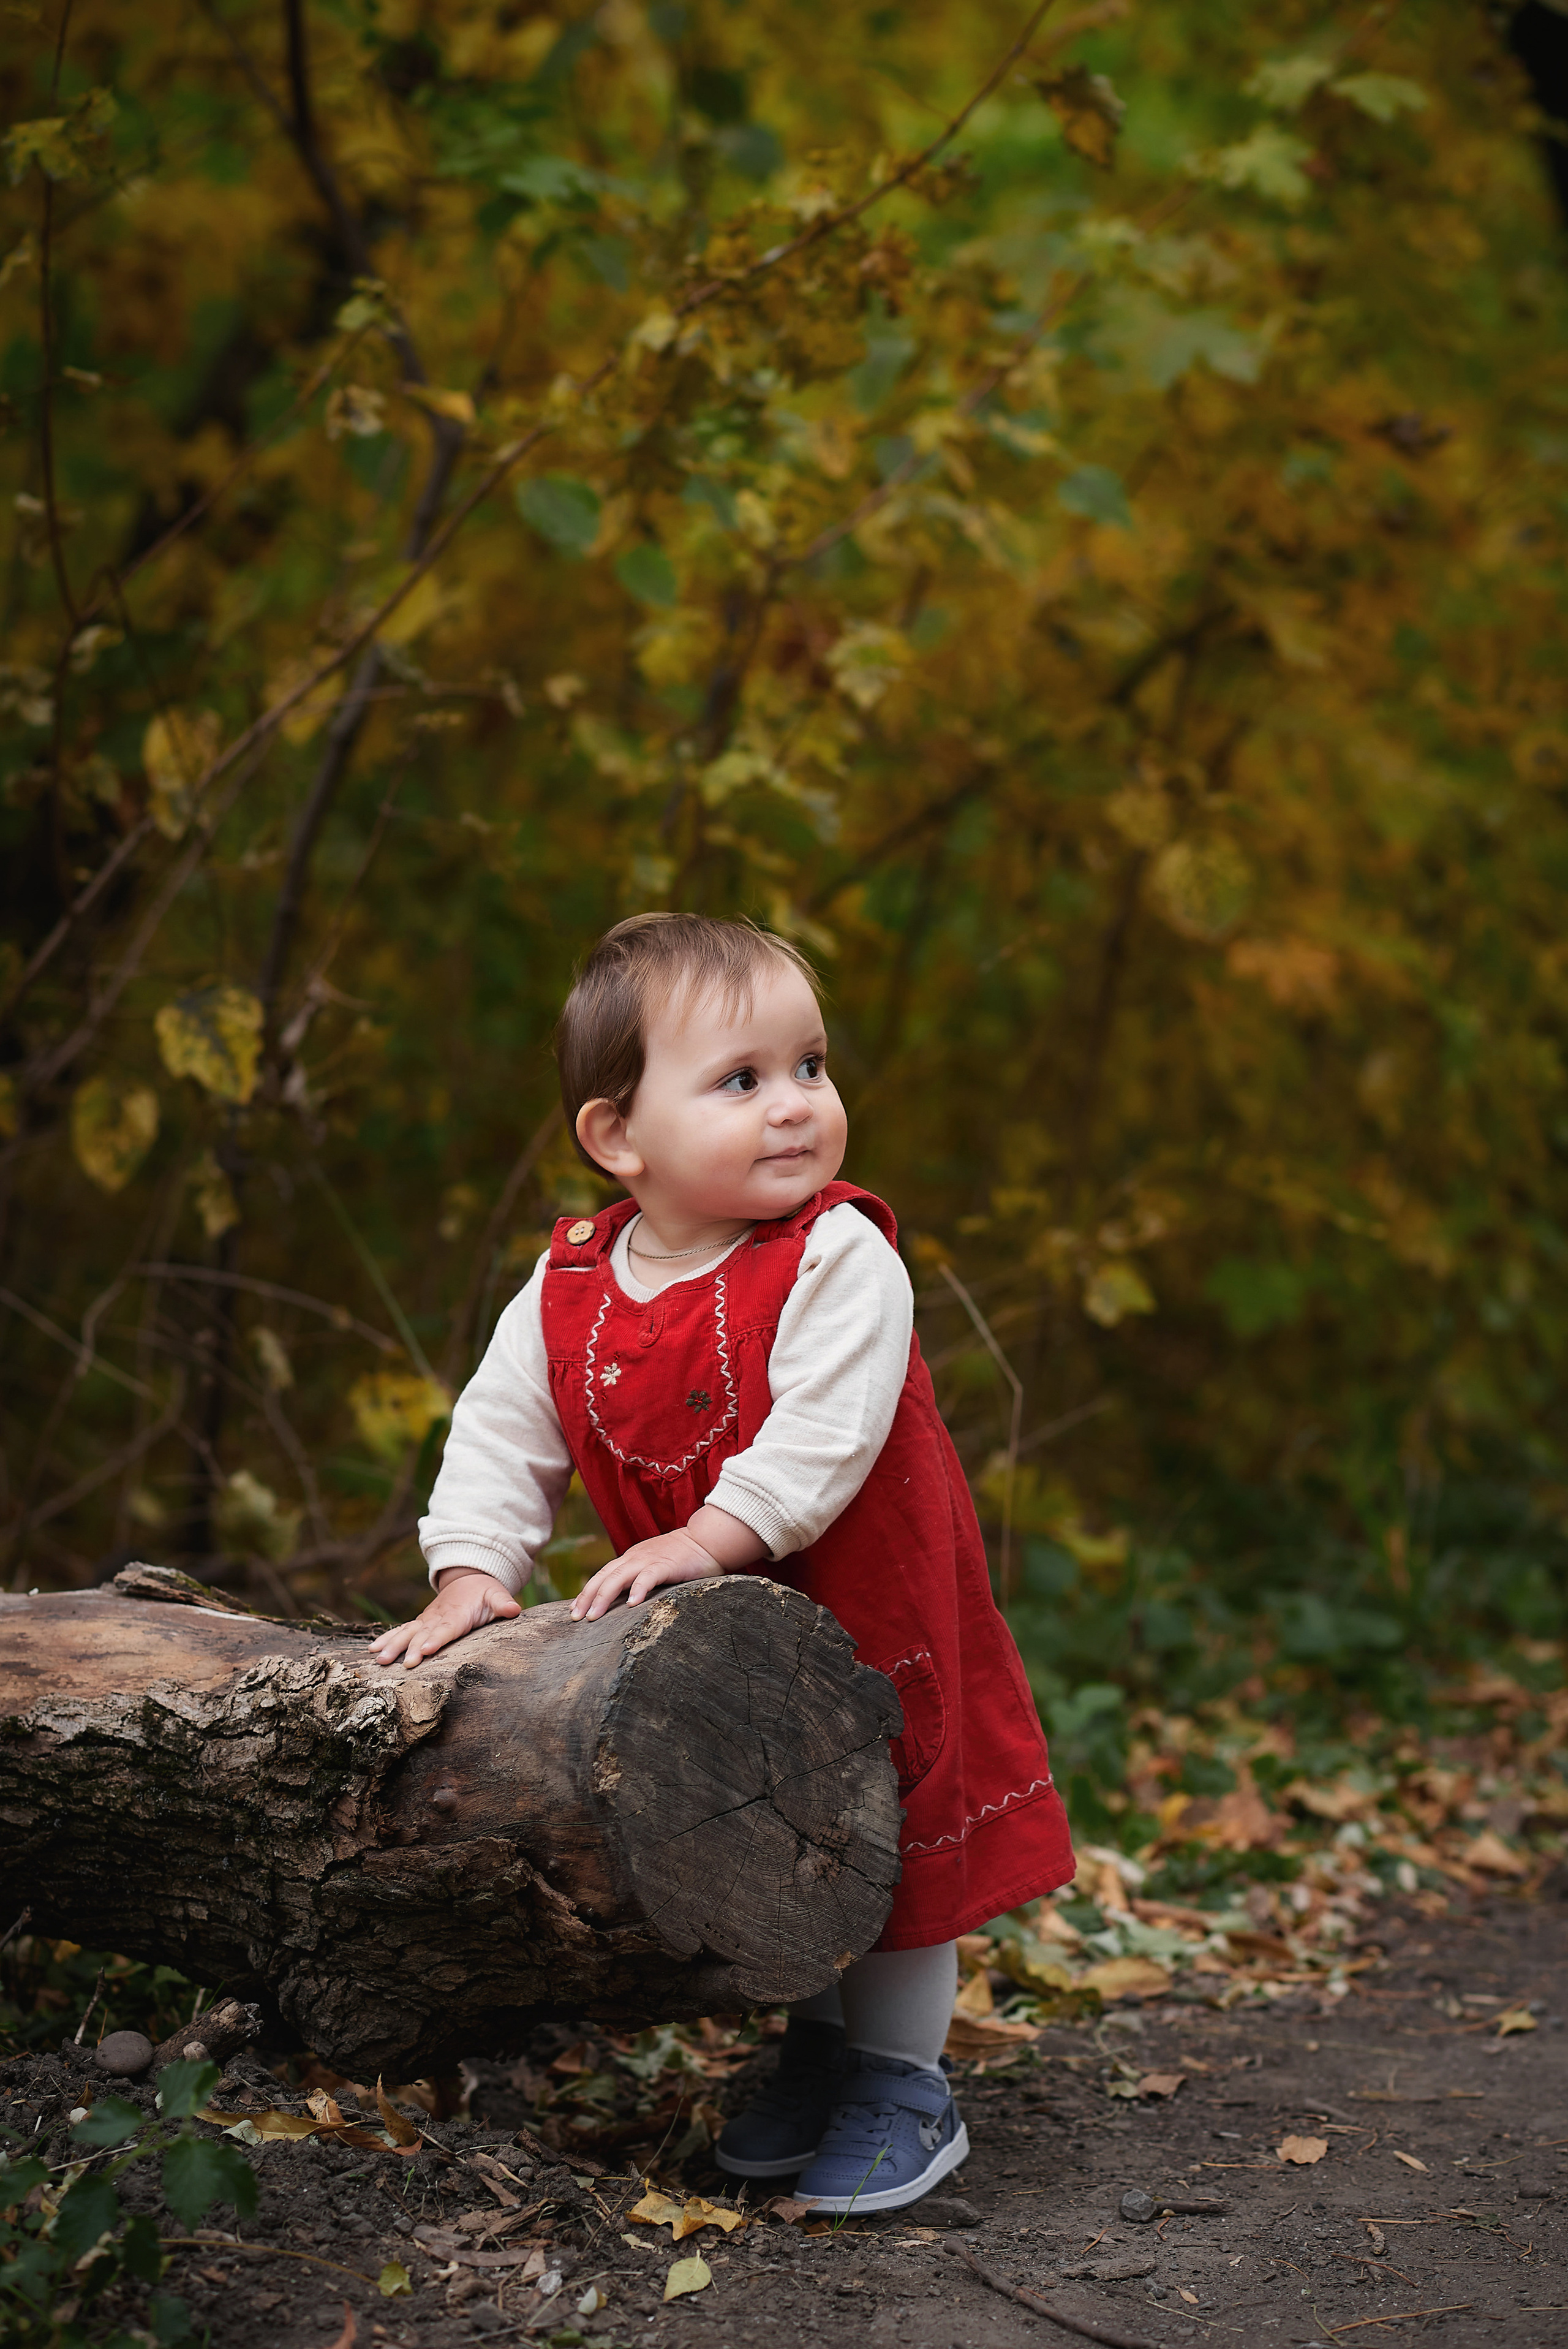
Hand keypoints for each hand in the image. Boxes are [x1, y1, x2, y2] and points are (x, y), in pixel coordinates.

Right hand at [369, 1566, 520, 1668]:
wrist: (469, 1579)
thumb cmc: (485, 1593)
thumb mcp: (496, 1595)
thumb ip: (503, 1604)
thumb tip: (514, 1609)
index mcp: (458, 1614)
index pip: (446, 1629)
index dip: (436, 1639)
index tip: (424, 1650)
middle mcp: (438, 1617)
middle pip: (422, 1634)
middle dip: (410, 1648)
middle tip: (402, 1664)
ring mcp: (426, 1620)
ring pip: (407, 1633)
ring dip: (393, 1645)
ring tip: (379, 1659)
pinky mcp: (420, 1623)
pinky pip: (401, 1630)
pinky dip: (387, 1638)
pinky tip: (373, 1650)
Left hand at [569, 1504, 765, 1621]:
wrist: (709, 1539)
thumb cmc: (684, 1558)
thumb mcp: (655, 1567)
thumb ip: (641, 1579)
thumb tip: (626, 1602)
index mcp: (632, 1558)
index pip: (603, 1575)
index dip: (587, 1592)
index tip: (575, 1610)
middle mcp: (635, 1557)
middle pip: (604, 1577)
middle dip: (587, 1597)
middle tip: (576, 1618)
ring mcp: (650, 1559)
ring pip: (619, 1577)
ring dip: (604, 1597)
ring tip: (593, 1617)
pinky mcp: (666, 1564)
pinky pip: (648, 1577)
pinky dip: (638, 1589)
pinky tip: (631, 1605)